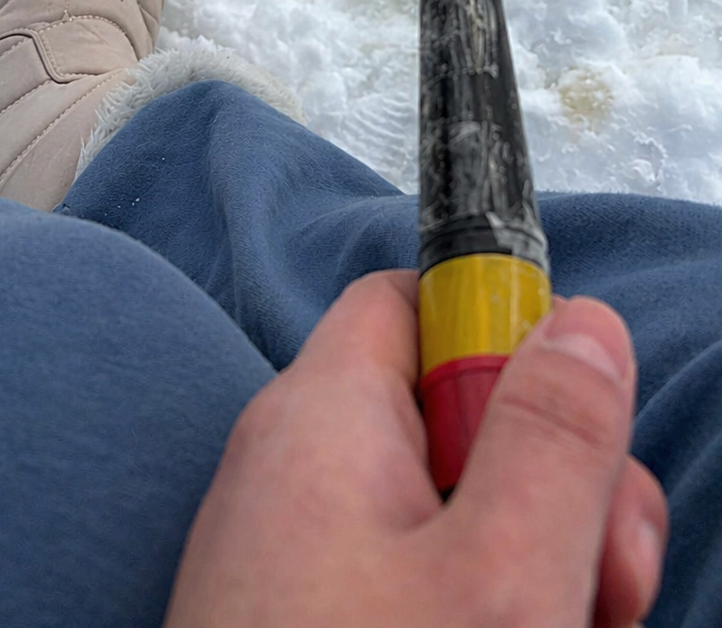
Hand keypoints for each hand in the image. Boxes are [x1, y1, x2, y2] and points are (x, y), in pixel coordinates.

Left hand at [164, 272, 666, 626]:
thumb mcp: (501, 580)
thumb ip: (552, 438)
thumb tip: (579, 322)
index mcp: (323, 420)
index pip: (416, 300)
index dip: (505, 336)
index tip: (576, 420)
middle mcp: (302, 479)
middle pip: (460, 423)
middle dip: (555, 498)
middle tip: (593, 587)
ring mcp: (303, 568)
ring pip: (459, 527)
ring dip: (536, 583)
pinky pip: (423, 598)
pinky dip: (485, 627)